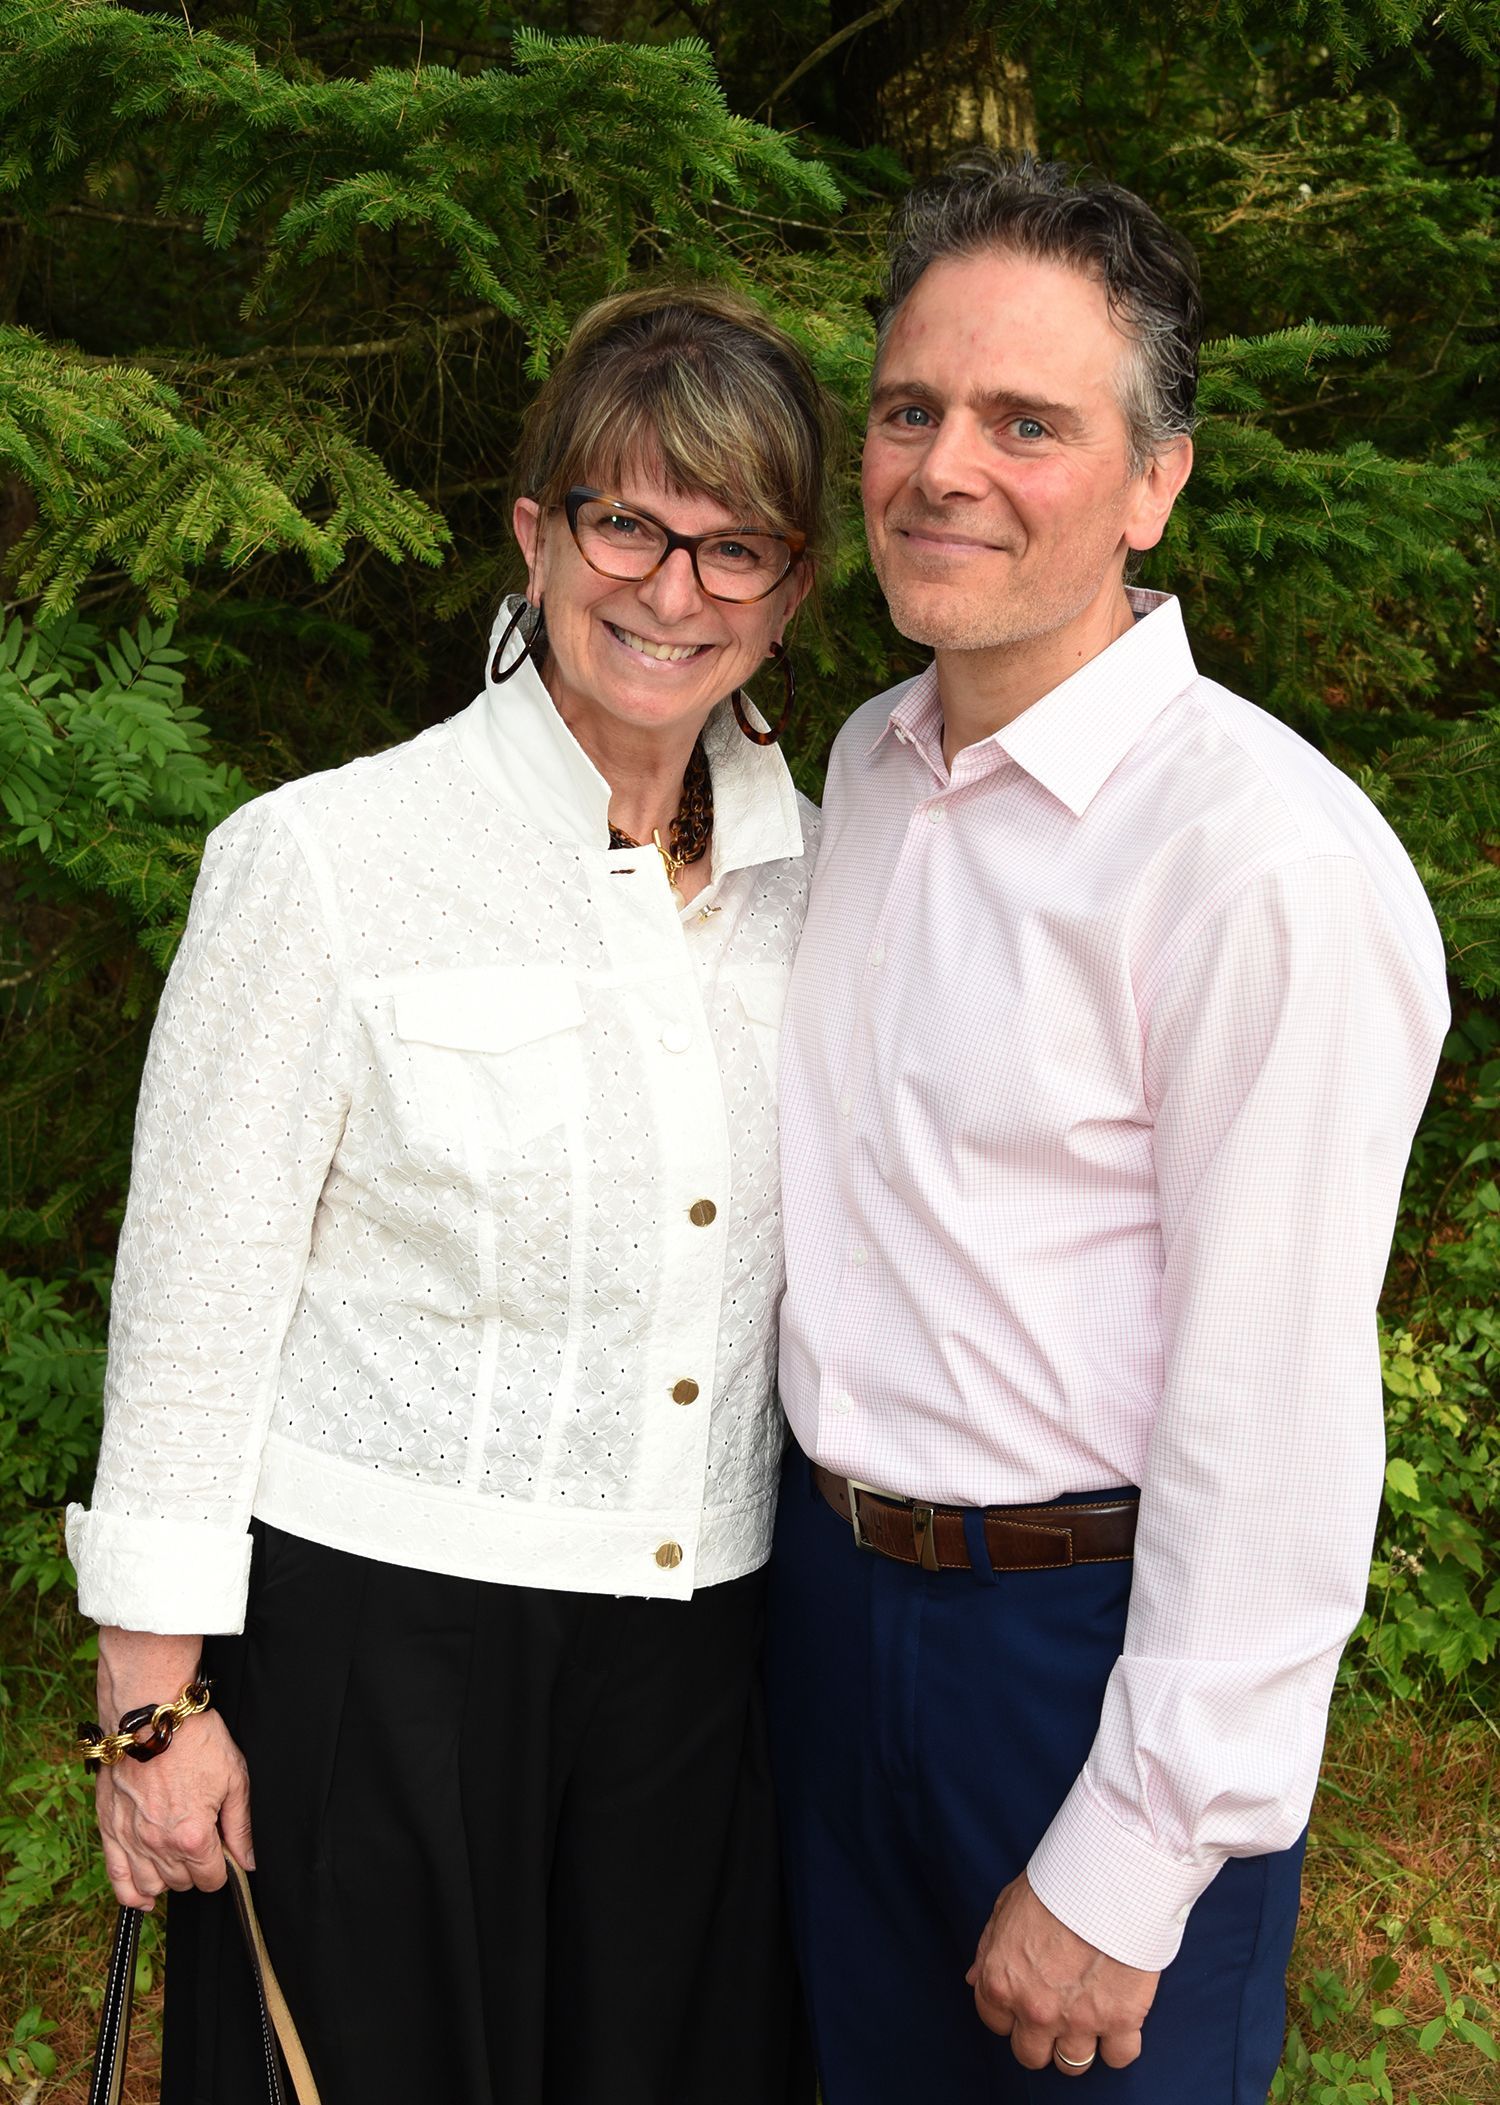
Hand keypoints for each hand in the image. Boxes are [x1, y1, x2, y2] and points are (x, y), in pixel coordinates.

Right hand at [93, 1627, 253, 1910]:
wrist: (151, 1714)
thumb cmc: (196, 1739)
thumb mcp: (234, 1778)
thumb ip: (241, 1826)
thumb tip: (248, 1862)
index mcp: (193, 1835)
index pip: (212, 1879)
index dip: (223, 1868)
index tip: (224, 1853)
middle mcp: (159, 1844)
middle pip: (183, 1882)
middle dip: (197, 1868)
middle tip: (202, 1842)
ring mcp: (131, 1840)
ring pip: (152, 1886)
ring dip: (168, 1878)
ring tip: (177, 1858)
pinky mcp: (110, 1830)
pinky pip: (117, 1879)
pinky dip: (130, 1894)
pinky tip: (144, 1896)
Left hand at [965, 1872, 1158, 2076]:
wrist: (1107, 1877)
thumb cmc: (1056, 1885)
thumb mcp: (1006, 1908)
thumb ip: (988, 1949)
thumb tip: (974, 1980)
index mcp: (1001, 1982)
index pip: (995, 2024)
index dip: (1011, 2012)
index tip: (1026, 2000)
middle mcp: (1035, 2010)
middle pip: (1030, 2056)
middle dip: (1041, 2038)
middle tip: (1056, 2013)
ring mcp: (1078, 2020)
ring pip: (1072, 2065)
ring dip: (1078, 2045)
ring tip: (1087, 2018)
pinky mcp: (1120, 2020)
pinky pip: (1118, 2057)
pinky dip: (1119, 2044)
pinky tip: (1118, 2020)